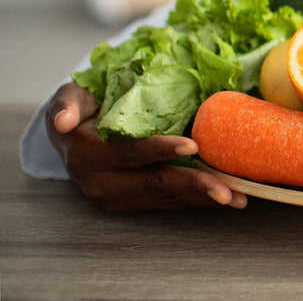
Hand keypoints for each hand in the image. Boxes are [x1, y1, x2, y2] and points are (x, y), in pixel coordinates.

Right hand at [45, 82, 247, 212]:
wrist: (70, 140)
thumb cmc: (79, 111)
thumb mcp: (68, 99)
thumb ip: (66, 104)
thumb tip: (64, 121)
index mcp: (88, 156)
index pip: (130, 154)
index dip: (160, 150)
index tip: (192, 144)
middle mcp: (103, 183)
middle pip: (154, 183)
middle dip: (194, 185)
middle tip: (228, 189)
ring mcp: (119, 197)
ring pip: (167, 198)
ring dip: (204, 199)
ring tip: (238, 197)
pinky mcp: (134, 203)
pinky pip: (170, 203)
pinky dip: (200, 201)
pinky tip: (229, 199)